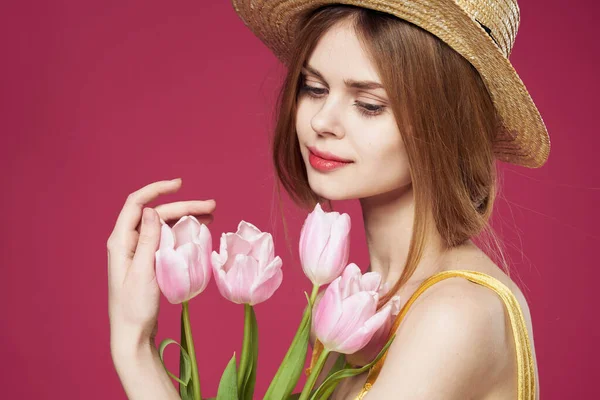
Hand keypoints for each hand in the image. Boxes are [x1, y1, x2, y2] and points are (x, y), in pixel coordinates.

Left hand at [107, 178, 215, 354]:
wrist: (133, 334)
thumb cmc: (134, 307)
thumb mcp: (142, 273)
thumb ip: (147, 241)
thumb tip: (150, 211)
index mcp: (121, 241)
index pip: (136, 204)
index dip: (156, 189)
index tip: (179, 185)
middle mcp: (129, 242)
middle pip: (156, 214)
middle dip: (183, 207)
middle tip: (211, 207)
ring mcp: (140, 251)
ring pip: (164, 226)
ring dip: (186, 219)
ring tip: (211, 217)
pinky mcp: (149, 261)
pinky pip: (167, 240)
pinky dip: (183, 233)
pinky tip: (199, 233)